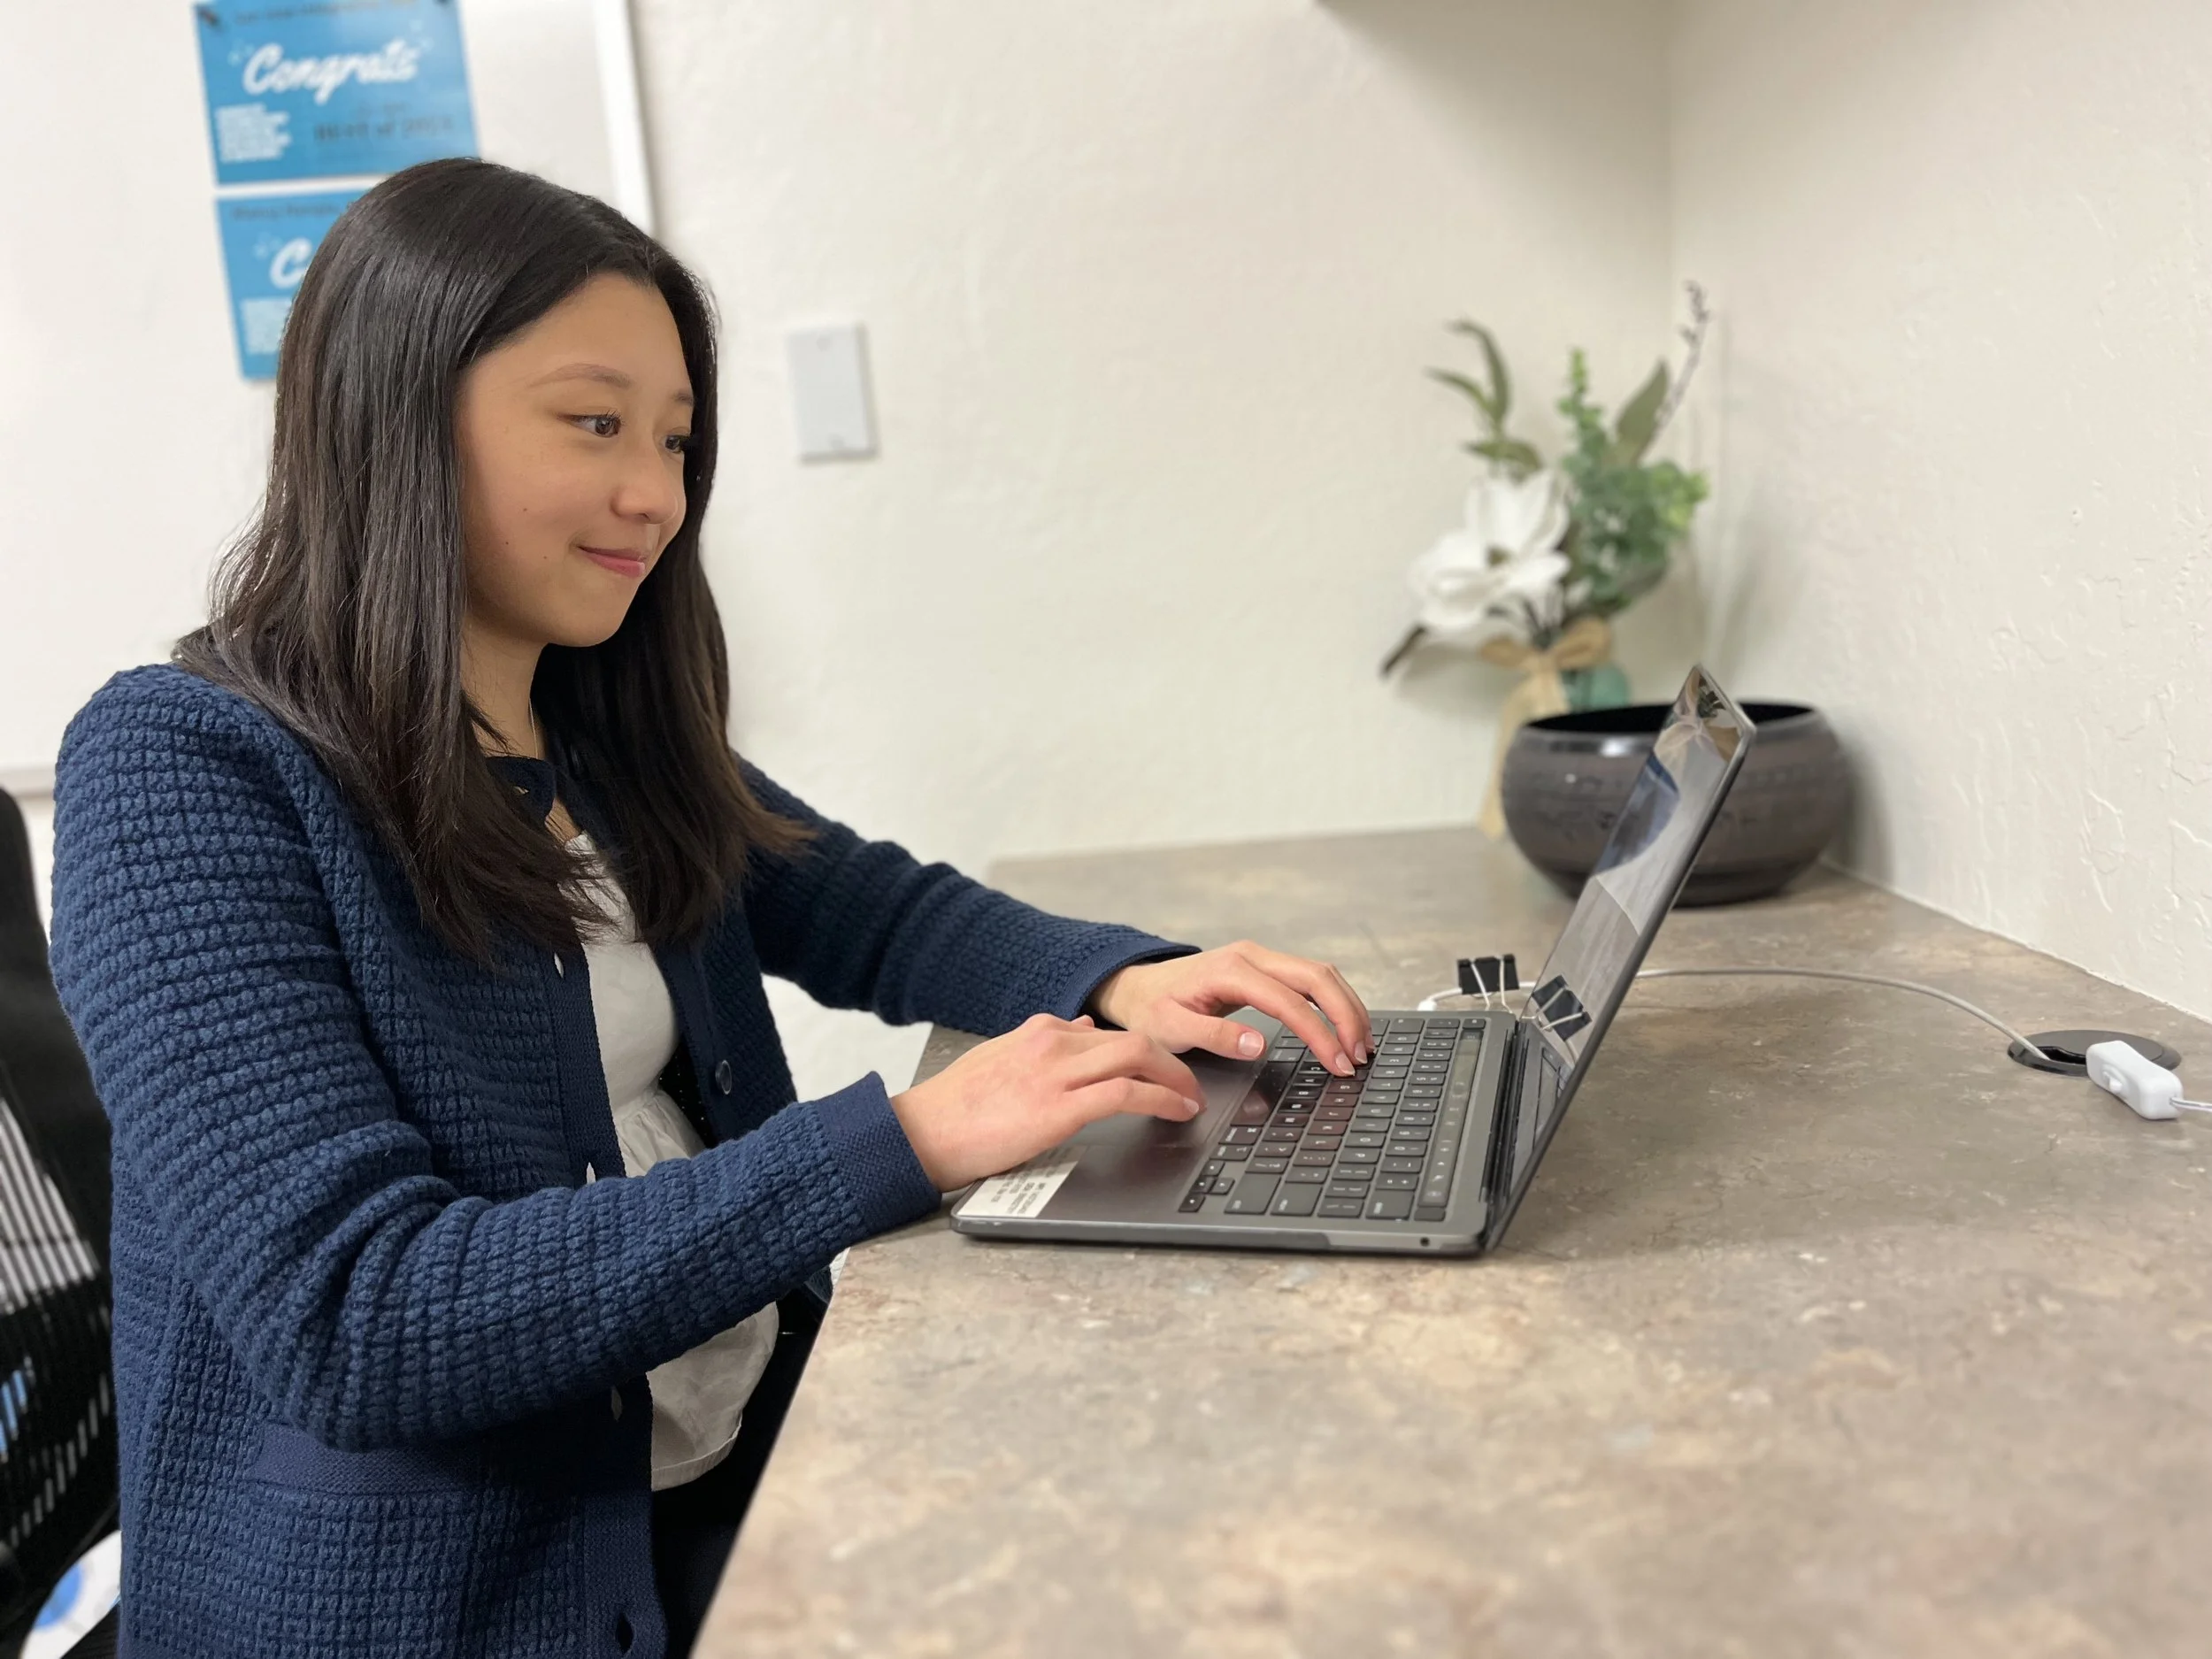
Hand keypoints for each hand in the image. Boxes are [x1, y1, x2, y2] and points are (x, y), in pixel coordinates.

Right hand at [889, 1014, 1203, 1189]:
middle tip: (1192, 1082)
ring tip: (1192, 1099)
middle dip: (1172, 1060)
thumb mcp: (1002, 1061)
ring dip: (1175, 1078)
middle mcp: (1051, 1043)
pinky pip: (1125, 1093)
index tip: (1164, 1067)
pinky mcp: (1057, 1108)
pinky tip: (1176, 1111)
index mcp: (1038, 1031)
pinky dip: (1161, 1098)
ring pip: (1137, 1056)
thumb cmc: (955, 1109)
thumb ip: (1044, 1047)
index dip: (1145, 1051)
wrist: (919, 1133)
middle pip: (1133, 1038)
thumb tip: (1087, 1032)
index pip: (1107, 1031)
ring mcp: (1055, 1073)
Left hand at [1087, 942, 1373, 1076]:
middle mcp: (1252, 956)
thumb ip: (1214, 1036)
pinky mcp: (1266, 968)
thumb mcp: (1171, 1028)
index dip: (1319, 1034)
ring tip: (1361, 1044)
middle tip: (1360, 1055)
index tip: (1337, 1063)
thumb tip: (1258, 1045)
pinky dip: (1333, 1001)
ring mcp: (1261, 958)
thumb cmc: (1152, 1009)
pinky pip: (1310, 979)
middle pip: (1317, 977)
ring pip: (1320, 974)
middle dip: (1346, 1016)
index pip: (1289, 1001)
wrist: (1138, 986)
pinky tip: (1344, 1025)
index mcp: (1230, 970)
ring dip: (1346, 1006)